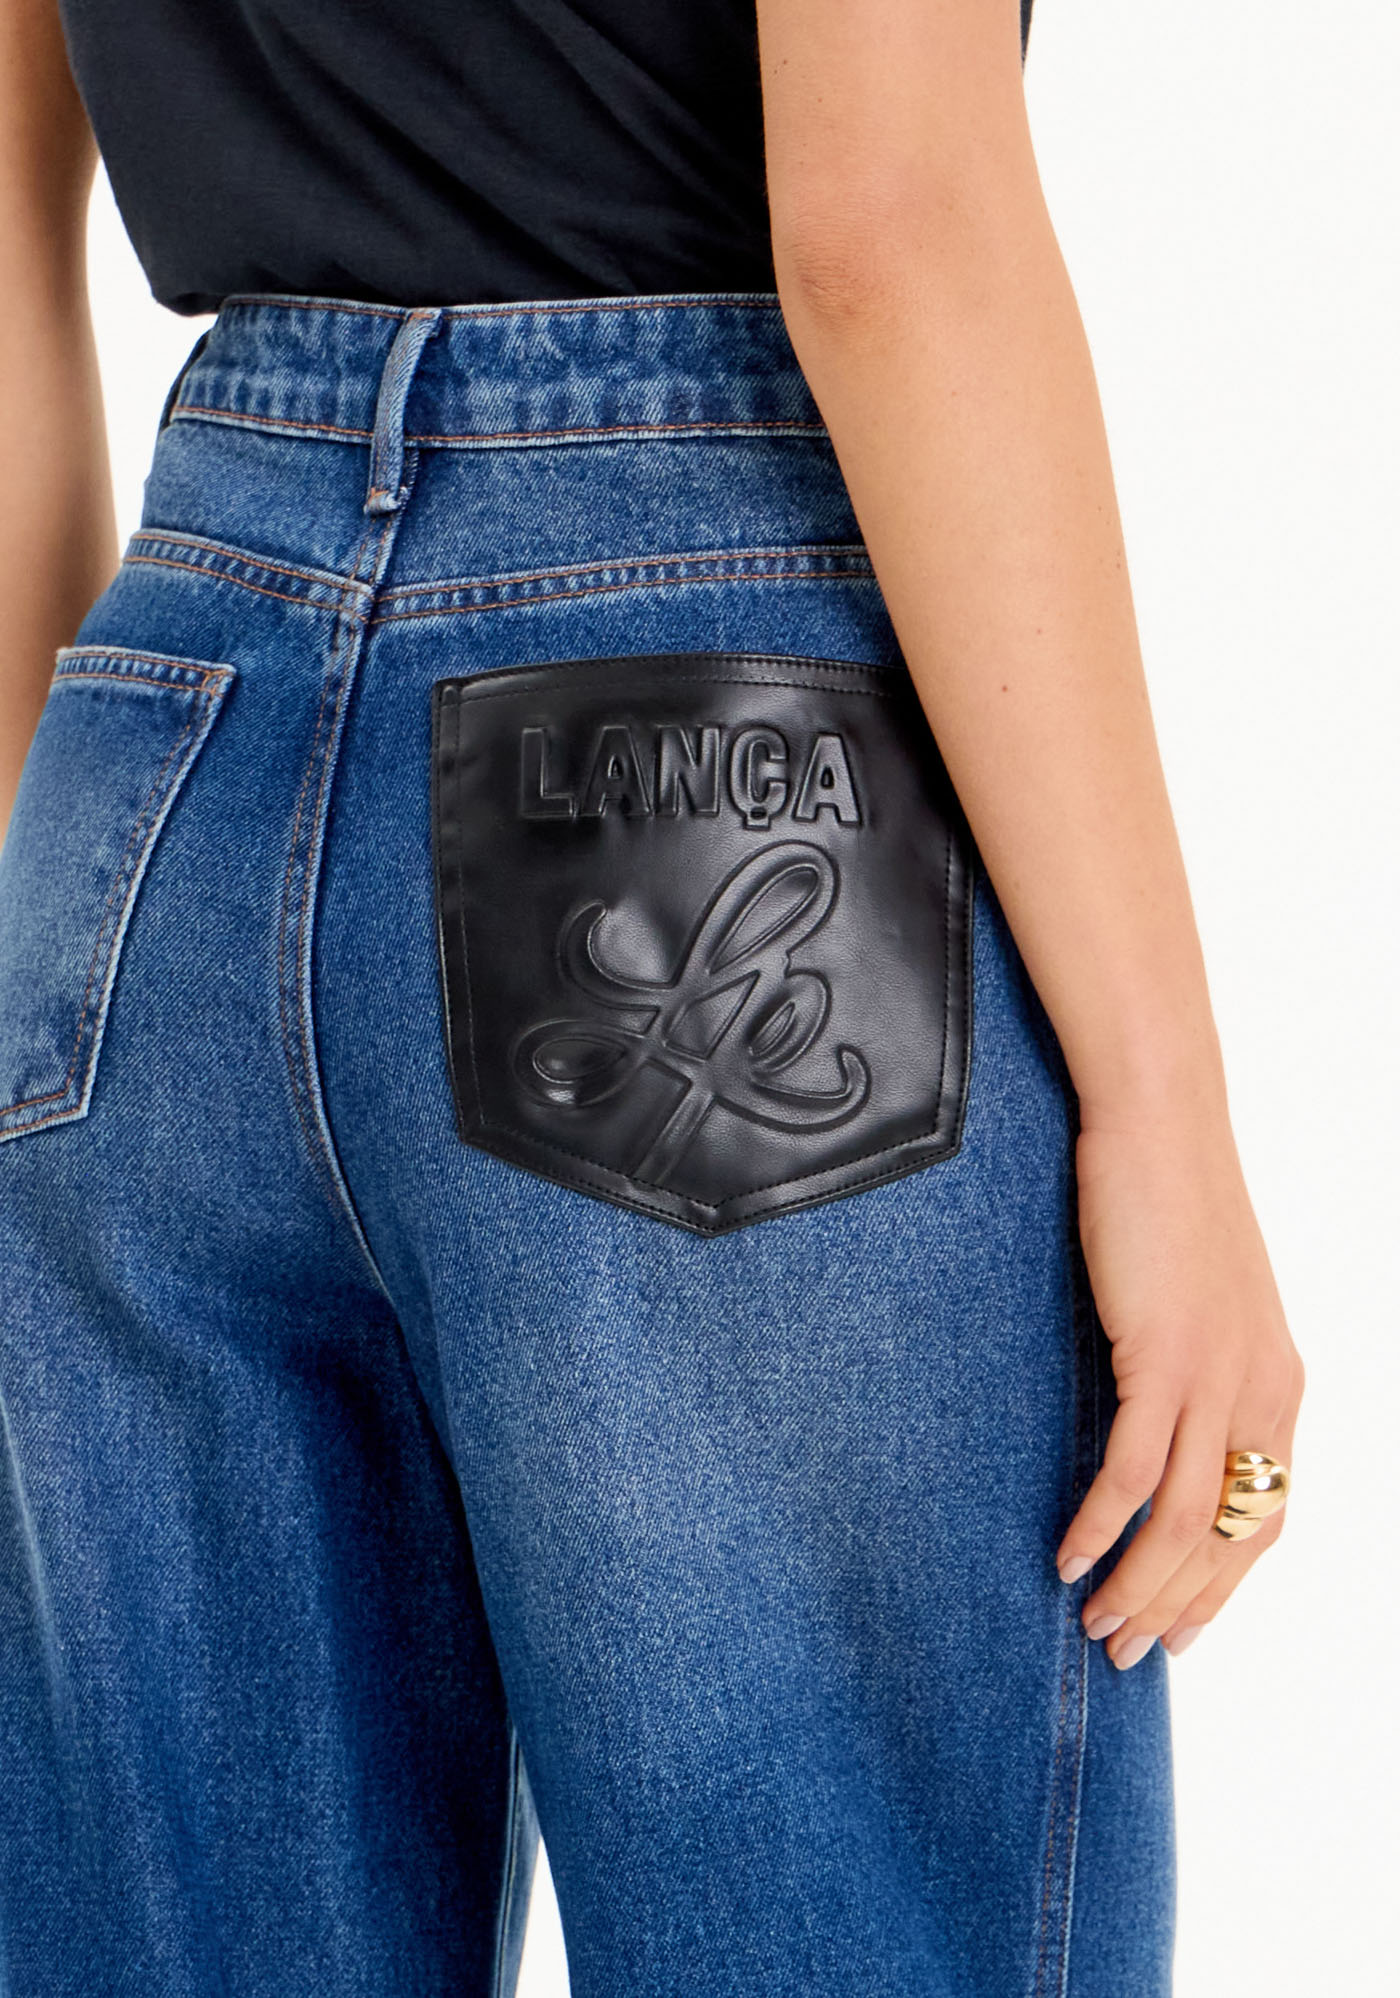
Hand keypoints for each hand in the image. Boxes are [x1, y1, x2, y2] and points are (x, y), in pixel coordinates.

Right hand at [1055, 1104, 1305, 1668]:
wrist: (1160, 1123)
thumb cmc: (1169, 1202)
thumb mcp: (1202, 1301)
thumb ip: (1199, 1367)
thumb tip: (1160, 1424)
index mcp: (1280, 1383)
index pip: (1269, 1516)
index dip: (1226, 1585)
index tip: (1182, 1631)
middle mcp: (1264, 1391)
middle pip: (1231, 1534)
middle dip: (1179, 1606)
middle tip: (1127, 1650)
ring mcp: (1218, 1375)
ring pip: (1186, 1517)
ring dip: (1140, 1584)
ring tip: (1095, 1625)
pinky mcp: (1165, 1354)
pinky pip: (1135, 1467)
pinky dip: (1102, 1523)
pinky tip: (1069, 1555)